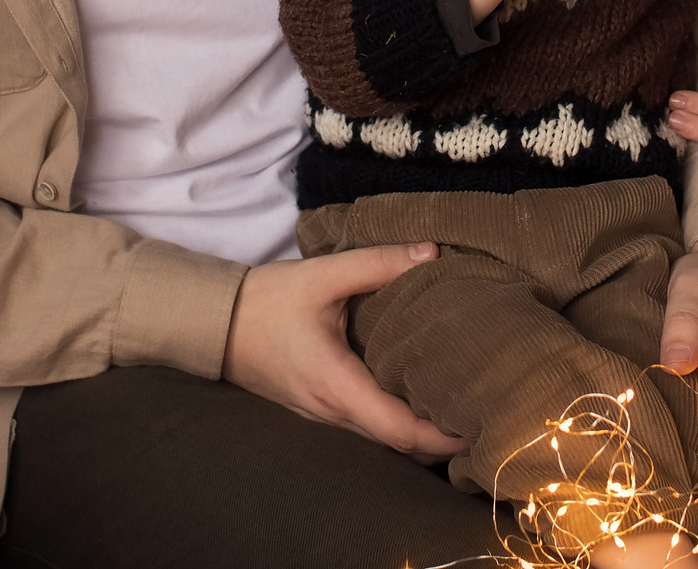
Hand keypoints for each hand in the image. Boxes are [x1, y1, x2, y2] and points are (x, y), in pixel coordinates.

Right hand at [223, 244, 466, 459]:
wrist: (214, 324)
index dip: (442, 436)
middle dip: (441, 439)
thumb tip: (432, 253)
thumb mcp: (321, 276)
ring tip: (460, 409)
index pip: (399, 429)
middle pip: (397, 445)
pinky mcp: (318, 409)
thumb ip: (377, 263)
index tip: (478, 427)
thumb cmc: (265, 302)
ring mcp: (322, 416)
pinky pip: (365, 428)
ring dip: (419, 433)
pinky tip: (418, 398)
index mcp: (336, 384)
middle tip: (483, 416)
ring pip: (381, 440)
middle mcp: (331, 412)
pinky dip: (397, 423)